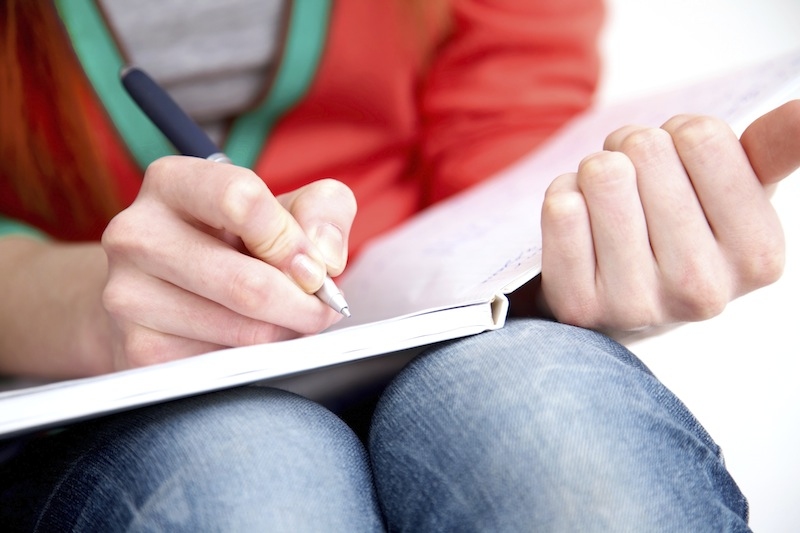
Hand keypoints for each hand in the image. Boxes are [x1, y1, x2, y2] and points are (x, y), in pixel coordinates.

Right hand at [101, 156, 355, 368]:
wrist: (166, 287)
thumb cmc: (234, 240)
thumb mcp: (285, 207)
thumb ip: (322, 210)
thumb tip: (323, 257)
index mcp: (172, 183)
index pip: (241, 201)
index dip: (292, 240)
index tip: (314, 266)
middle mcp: (136, 234)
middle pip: (246, 283)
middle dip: (303, 304)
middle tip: (322, 308)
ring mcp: (128, 295)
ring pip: (243, 331)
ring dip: (284, 333)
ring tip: (285, 319)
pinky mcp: (138, 349)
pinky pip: (225, 364)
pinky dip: (255, 357)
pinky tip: (248, 337)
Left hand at [539, 100, 799, 331]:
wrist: (617, 299)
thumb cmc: (681, 232)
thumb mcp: (736, 193)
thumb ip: (772, 149)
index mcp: (758, 255)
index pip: (701, 136)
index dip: (678, 133)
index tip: (679, 162)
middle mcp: (702, 290)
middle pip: (646, 149)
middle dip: (631, 148)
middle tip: (634, 182)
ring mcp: (638, 304)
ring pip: (602, 174)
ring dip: (595, 171)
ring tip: (607, 202)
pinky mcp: (581, 307)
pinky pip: (561, 208)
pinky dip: (563, 196)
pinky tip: (579, 225)